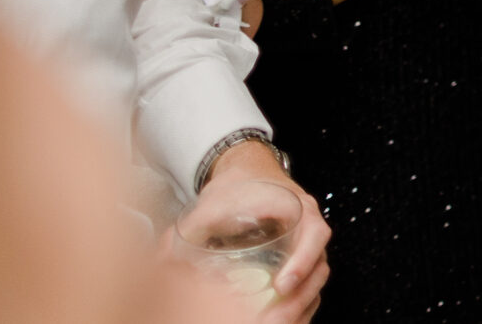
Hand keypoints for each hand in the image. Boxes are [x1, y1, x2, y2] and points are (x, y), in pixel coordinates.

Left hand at [202, 141, 330, 322]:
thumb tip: (161, 255)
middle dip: (300, 296)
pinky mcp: (296, 259)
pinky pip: (307, 284)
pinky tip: (279, 318)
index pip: (314, 235)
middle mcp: (308, 227)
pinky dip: (297, 304)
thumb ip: (190, 228)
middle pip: (319, 266)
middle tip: (275, 317)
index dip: (303, 261)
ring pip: (315, 280)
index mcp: (298, 208)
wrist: (249, 172)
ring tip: (275, 322)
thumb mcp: (215, 201)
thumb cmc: (240, 184)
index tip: (281, 285)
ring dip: (299, 305)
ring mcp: (305, 245)